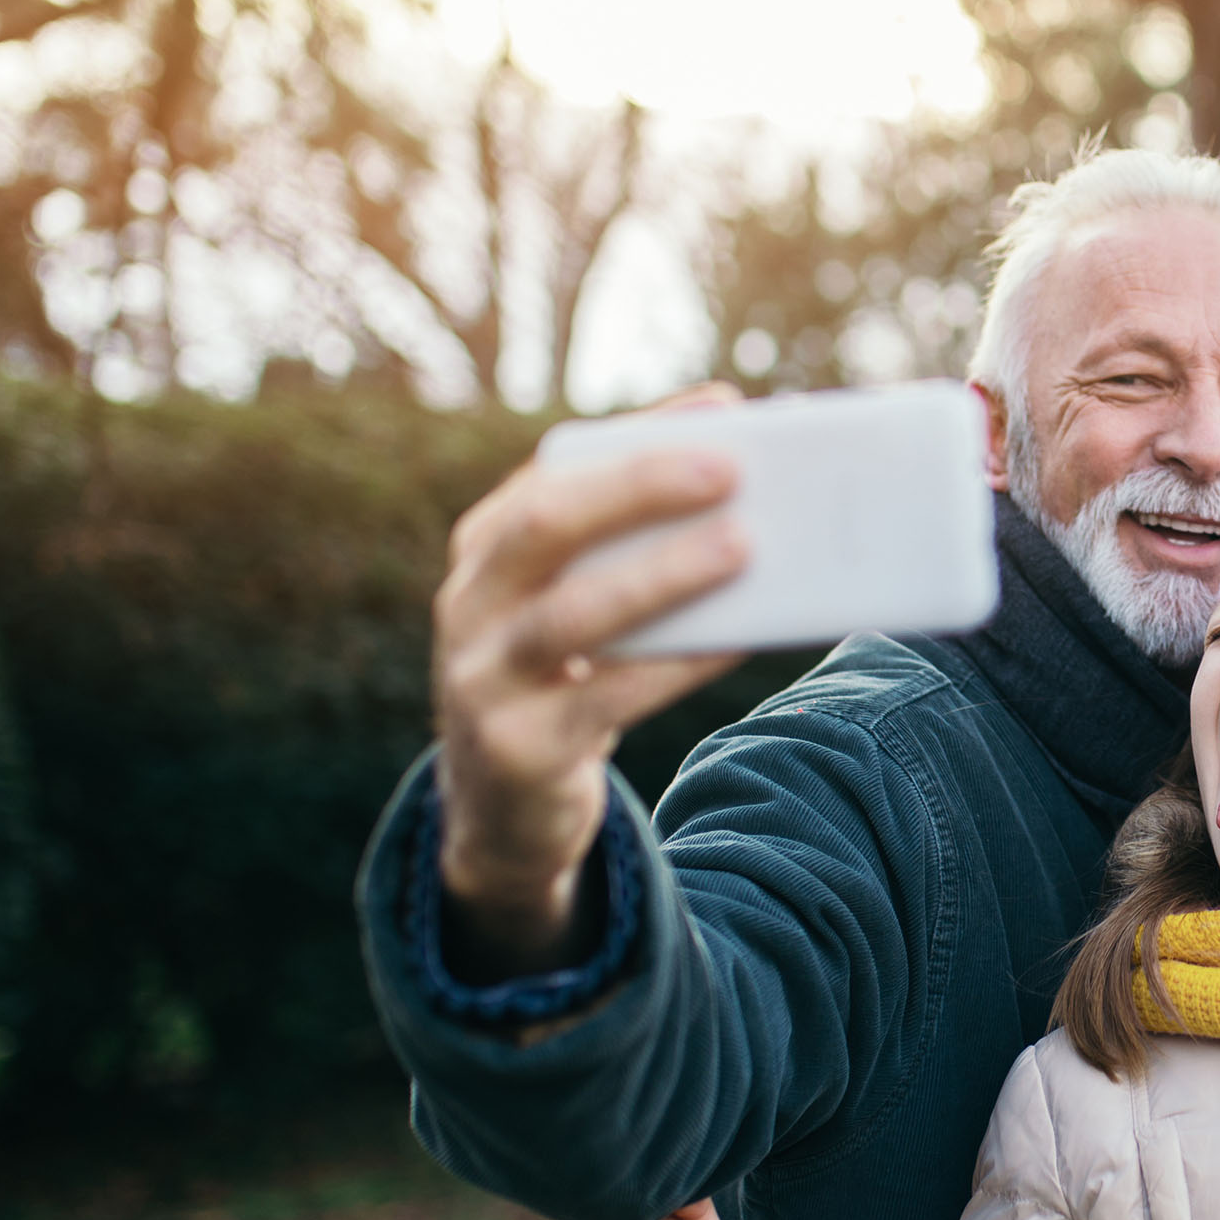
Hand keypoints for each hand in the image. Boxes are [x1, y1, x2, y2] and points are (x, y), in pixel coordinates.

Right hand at [432, 382, 753, 973]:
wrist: (502, 813)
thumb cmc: (564, 682)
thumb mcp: (575, 609)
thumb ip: (630, 555)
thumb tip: (750, 503)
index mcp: (485, 550)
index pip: (554, 470)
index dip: (639, 435)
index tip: (723, 406)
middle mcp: (468, 604)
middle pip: (545, 526)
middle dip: (637, 488)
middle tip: (730, 467)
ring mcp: (485, 679)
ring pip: (572, 616)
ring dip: (663, 576)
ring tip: (745, 546)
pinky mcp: (521, 749)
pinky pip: (608, 697)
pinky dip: (679, 663)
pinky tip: (740, 638)